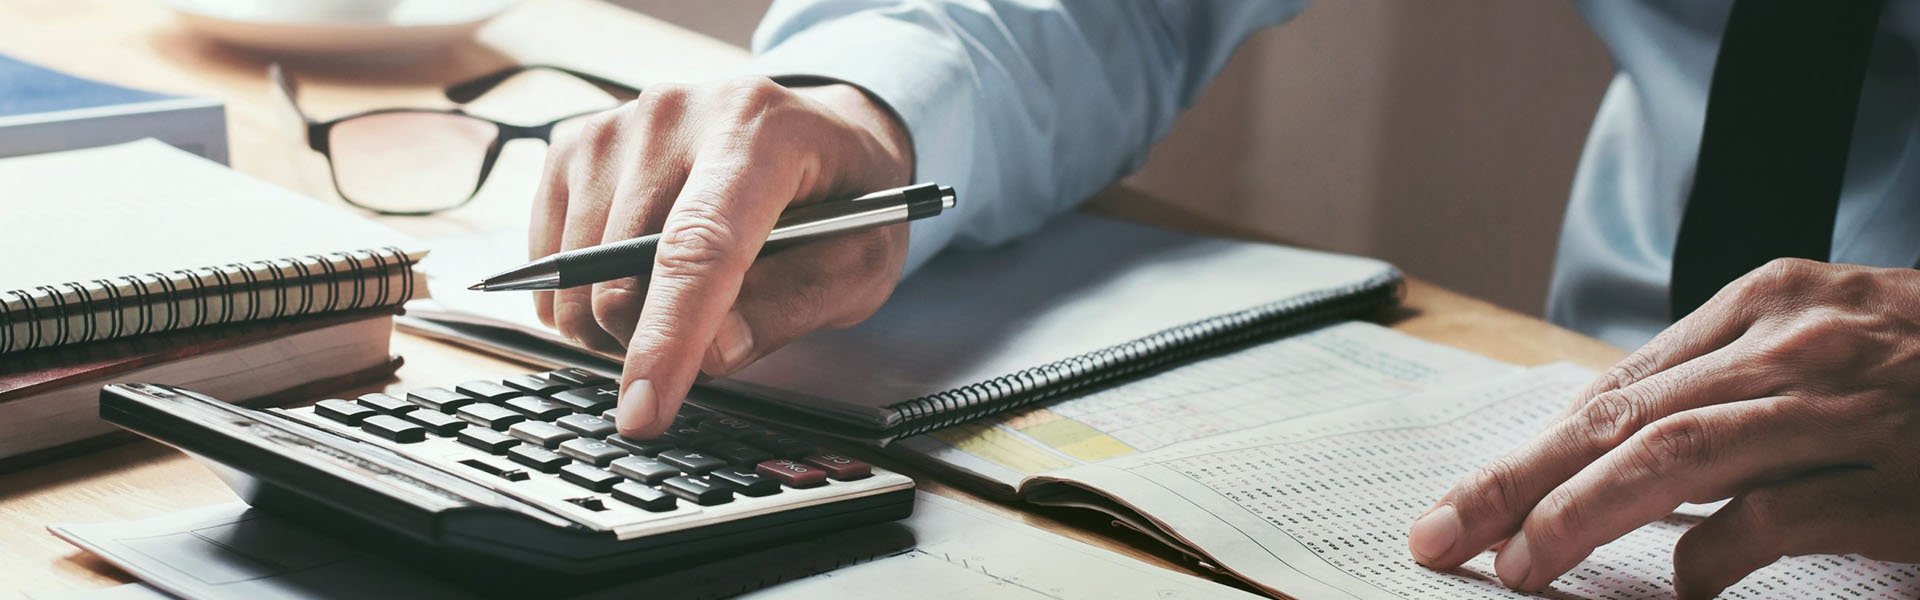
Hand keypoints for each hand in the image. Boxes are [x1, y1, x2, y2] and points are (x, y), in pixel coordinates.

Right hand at [530, 77, 913, 437]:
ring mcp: (615, 125)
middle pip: (622, 274)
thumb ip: (793, 305)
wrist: (814, 133)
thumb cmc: (842, 199)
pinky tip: (640, 275)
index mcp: (759, 130)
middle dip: (654, 342)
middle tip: (710, 340)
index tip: (645, 411)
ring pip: (576, 276)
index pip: (698, 246)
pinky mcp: (573, 146)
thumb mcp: (859, 261)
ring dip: (618, 322)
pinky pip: (549, 259)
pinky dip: (586, 294)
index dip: (668, 337)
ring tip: (683, 299)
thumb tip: (709, 354)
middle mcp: (675, 113)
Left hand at [1406, 258, 1919, 597]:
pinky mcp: (1898, 482)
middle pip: (1622, 418)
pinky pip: (1779, 516)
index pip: (1615, 388)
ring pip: (1678, 454)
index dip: (1528, 451)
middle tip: (1444, 534)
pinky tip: (1679, 586)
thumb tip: (1610, 444)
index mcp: (1768, 302)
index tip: (1464, 501)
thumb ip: (1727, 382)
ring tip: (1520, 564)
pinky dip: (1713, 554)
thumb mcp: (1823, 342)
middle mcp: (1796, 344)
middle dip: (1518, 481)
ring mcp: (1848, 409)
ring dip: (1582, 513)